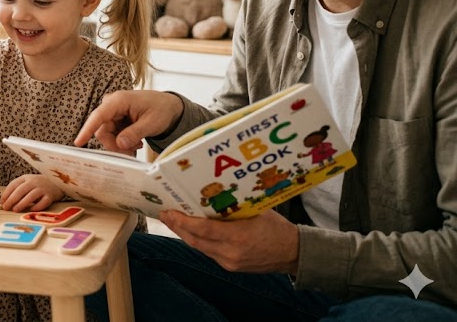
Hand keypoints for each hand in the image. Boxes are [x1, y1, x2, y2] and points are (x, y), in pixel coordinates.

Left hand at [0, 174, 64, 212]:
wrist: (58, 182)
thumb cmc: (39, 185)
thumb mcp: (28, 183)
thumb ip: (18, 189)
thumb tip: (5, 202)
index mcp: (26, 178)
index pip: (14, 184)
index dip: (6, 194)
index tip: (2, 202)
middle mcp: (34, 182)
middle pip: (21, 190)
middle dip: (12, 199)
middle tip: (6, 207)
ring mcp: (43, 188)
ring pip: (31, 196)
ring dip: (22, 203)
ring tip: (15, 210)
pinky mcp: (50, 196)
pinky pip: (43, 202)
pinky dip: (36, 207)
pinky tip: (30, 210)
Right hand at [74, 90, 183, 151]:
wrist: (168, 107)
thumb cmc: (161, 109)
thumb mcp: (152, 123)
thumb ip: (135, 133)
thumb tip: (120, 144)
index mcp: (119, 100)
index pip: (99, 116)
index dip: (87, 129)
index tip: (78, 143)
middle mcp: (112, 105)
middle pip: (102, 130)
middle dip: (114, 144)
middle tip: (131, 153)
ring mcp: (112, 112)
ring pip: (106, 135)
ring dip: (120, 144)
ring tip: (137, 145)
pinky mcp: (114, 120)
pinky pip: (112, 135)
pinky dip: (122, 142)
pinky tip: (135, 141)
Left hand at [159, 210, 299, 274]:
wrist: (293, 253)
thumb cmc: (277, 228)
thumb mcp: (257, 210)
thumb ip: (234, 205)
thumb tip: (212, 191)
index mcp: (238, 236)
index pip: (203, 230)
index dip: (183, 221)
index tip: (169, 212)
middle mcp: (231, 252)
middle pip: (195, 241)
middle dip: (177, 227)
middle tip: (164, 214)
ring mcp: (229, 262)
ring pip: (200, 248)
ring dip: (185, 234)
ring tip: (173, 221)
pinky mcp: (230, 267)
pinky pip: (208, 252)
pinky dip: (198, 241)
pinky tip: (192, 231)